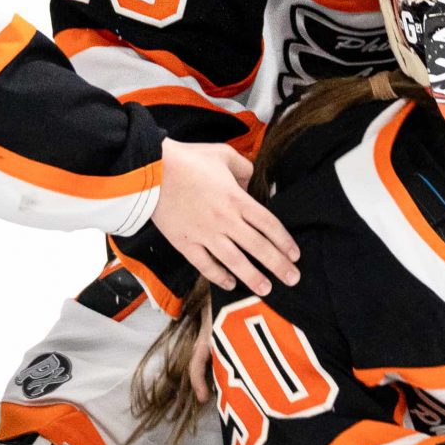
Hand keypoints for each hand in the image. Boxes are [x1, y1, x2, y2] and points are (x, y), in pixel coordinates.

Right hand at [149, 138, 299, 296]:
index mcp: (236, 198)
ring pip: (235, 261)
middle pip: (258, 246)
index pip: (268, 224)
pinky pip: (205, 265)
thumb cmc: (186, 159)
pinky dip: (219, 276)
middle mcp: (225, 220)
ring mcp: (204, 234)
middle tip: (293, 279)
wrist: (150, 171)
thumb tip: (250, 183)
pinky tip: (230, 284)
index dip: (284, 241)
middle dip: (278, 265)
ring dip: (253, 277)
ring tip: (267, 290)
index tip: (295, 255)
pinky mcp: (185, 243)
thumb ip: (244, 168)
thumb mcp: (223, 154)